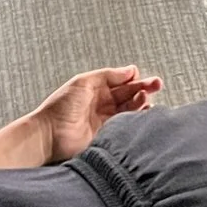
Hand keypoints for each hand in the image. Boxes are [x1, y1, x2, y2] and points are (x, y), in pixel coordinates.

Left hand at [33, 66, 161, 162]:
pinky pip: (126, 126)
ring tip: (146, 99)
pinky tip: (144, 115)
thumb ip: (108, 75)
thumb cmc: (60, 107)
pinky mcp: (107, 136)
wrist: (49, 135)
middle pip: (129, 93)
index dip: (134, 77)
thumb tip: (130, 70)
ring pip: (131, 109)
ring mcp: (106, 120)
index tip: (141, 77)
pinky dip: (137, 120)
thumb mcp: (84, 82)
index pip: (122, 80)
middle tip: (157, 84)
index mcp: (97, 88)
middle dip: (144, 87)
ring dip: (141, 102)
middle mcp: (103, 103)